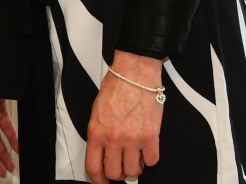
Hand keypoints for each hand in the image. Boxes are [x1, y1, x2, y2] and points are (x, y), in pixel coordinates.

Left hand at [84, 51, 163, 183]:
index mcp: (96, 132)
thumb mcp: (96, 111)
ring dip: (134, 167)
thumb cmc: (116, 87)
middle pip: (115, 174)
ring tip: (134, 156)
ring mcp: (133, 139)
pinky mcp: (151, 137)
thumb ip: (99, 134)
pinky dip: (149, 158)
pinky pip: (152, 161)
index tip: (103, 182)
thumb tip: (103, 153)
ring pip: (134, 171)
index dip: (98, 180)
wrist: (135, 73)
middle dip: (118, 174)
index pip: (94, 167)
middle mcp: (113, 139)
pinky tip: (146, 148)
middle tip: (121, 166)